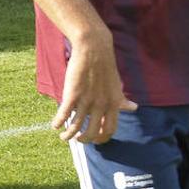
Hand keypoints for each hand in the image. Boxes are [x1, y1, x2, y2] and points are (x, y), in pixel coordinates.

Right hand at [52, 27, 137, 143]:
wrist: (94, 49)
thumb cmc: (105, 66)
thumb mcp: (116, 86)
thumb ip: (122, 100)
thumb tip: (134, 107)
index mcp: (113, 104)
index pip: (109, 129)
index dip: (101, 138)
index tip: (94, 139)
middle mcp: (101, 105)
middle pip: (92, 131)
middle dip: (84, 139)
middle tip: (78, 139)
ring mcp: (86, 100)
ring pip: (76, 125)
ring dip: (68, 135)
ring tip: (63, 136)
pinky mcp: (72, 93)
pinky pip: (64, 113)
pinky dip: (58, 121)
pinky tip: (54, 125)